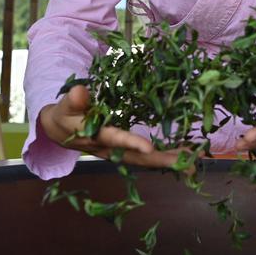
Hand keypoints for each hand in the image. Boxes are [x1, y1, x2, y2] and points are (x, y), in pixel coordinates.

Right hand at [38, 84, 184, 168]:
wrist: (60, 132)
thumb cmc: (64, 116)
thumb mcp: (64, 106)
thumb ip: (74, 100)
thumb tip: (81, 91)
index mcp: (97, 137)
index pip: (116, 140)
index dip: (132, 144)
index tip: (150, 147)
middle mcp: (111, 150)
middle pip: (139, 158)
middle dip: (164, 160)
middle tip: (189, 163)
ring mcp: (120, 152)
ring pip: (147, 160)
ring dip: (170, 161)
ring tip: (195, 160)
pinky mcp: (125, 151)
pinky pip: (147, 156)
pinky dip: (166, 157)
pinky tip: (185, 154)